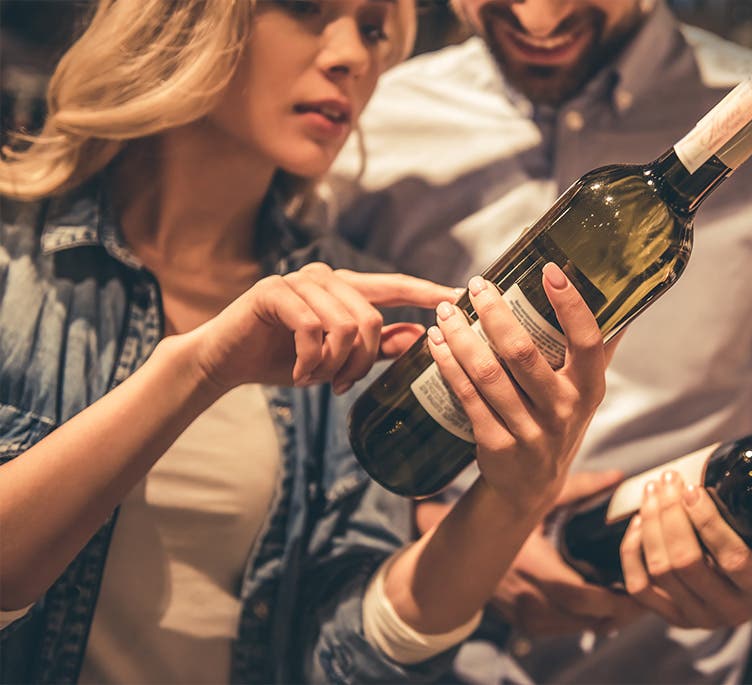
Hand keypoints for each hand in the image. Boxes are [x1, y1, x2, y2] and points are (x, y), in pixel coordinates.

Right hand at [186, 263, 456, 392]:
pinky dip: (311, 360)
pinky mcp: (273, 292)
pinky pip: (312, 328)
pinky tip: (300, 373)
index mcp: (344, 288)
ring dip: (333, 364)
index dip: (426, 291)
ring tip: (317, 380)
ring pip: (344, 325)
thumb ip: (377, 345)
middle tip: (342, 384)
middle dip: (362, 361)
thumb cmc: (282, 358)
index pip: (395, 286)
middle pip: (371, 318)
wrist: (226, 362)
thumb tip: (421, 336)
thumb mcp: (337, 357)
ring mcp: (298, 281)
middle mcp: (325, 278)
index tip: (458, 295)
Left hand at [426, 263, 618, 515]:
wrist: (531, 486)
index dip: (570, 304)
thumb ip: (595, 348)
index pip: (586, 340)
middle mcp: (563, 410)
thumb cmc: (556, 422)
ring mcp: (529, 431)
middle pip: (523, 353)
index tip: (549, 271)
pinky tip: (436, 343)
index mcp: (589, 388)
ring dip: (462, 336)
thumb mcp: (583, 391)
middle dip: (495, 313)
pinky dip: (448, 365)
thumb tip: (617, 297)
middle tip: (477, 285)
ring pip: (488, 373)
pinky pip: (467, 396)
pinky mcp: (496, 444)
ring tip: (446, 311)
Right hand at [491, 472, 644, 636]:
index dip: (614, 598)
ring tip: (632, 601)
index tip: (639, 586)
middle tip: (646, 597)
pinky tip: (604, 607)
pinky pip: (566, 630)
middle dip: (620, 612)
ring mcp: (527, 617)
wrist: (463, 550)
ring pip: (579, 628)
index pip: (580, 596)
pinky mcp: (527, 625)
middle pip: (586, 619)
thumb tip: (616, 476)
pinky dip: (588, 622)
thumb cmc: (504, 520)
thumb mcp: (538, 501)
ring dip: (607, 619)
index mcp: (533, 568)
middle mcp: (529, 599)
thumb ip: (580, 489)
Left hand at [619, 471, 751, 628]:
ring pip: (659, 571)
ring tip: (653, 491)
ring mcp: (699, 618)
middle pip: (686, 563)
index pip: (731, 558)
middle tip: (667, 480)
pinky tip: (637, 522)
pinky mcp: (671, 616)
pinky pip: (639, 587)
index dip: (706, 521)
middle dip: (670, 515)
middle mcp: (734, 612)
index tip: (692, 487)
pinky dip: (632, 552)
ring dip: (649, 525)